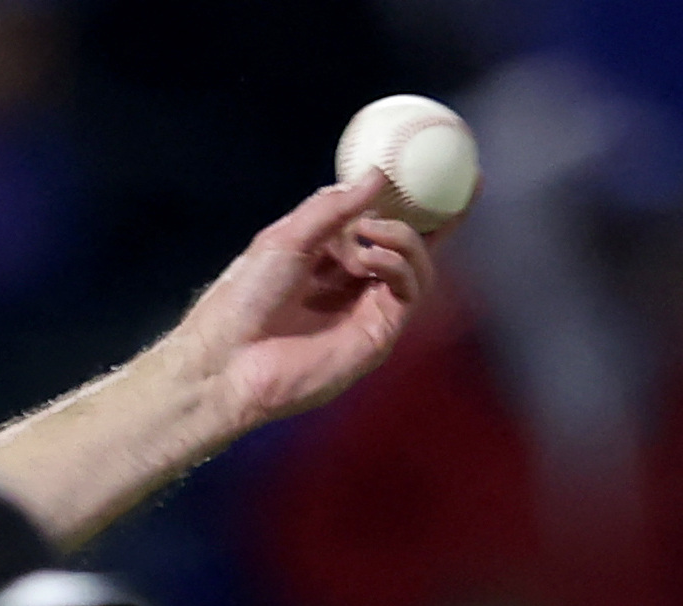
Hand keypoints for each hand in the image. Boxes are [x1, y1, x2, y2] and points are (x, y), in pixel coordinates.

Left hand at [174, 176, 436, 437]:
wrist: (228, 359)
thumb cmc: (244, 299)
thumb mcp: (286, 237)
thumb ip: (332, 208)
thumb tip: (378, 176)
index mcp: (327, 256)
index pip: (378, 222)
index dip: (409, 199)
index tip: (439, 168)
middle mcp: (352, 282)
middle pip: (408, 244)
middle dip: (437, 216)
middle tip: (453, 186)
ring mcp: (367, 309)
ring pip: (416, 265)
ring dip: (404, 238)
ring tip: (373, 232)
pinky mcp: (377, 335)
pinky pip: (409, 292)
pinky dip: (398, 265)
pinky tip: (371, 258)